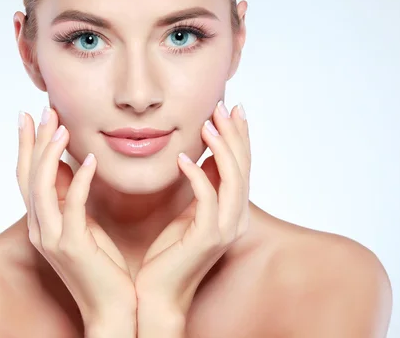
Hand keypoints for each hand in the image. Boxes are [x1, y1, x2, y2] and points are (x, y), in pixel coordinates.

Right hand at [16, 107, 136, 327]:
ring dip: (49, 154)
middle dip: (33, 141)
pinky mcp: (73, 246)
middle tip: (42, 110)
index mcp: (42, 224)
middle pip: (28, 176)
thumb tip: (69, 166)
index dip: (25, 145)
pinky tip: (90, 160)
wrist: (113, 310)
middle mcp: (41, 229)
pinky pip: (73, 206)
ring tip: (60, 127)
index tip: (28, 116)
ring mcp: (54, 239)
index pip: (27, 177)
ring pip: (42, 188)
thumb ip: (71, 199)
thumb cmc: (102, 268)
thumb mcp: (83, 227)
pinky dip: (79, 180)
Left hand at [134, 101, 250, 316]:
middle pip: (242, 168)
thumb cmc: (168, 255)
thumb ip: (201, 188)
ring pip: (232, 181)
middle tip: (224, 106)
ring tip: (209, 123)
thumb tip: (204, 157)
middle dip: (235, 135)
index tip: (231, 108)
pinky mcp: (206, 238)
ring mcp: (224, 230)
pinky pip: (207, 200)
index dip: (238, 137)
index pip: (241, 167)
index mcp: (231, 212)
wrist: (157, 294)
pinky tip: (181, 158)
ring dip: (222, 149)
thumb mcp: (187, 214)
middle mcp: (235, 219)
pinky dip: (197, 175)